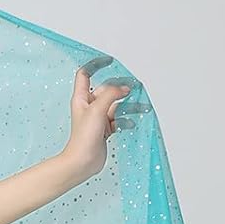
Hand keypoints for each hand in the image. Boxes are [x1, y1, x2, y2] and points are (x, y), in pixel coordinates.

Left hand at [59, 67, 132, 182]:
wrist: (82, 162)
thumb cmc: (83, 138)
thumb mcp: (97, 110)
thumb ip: (111, 94)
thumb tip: (124, 88)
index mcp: (82, 98)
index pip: (85, 74)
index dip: (96, 65)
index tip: (109, 61)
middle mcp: (89, 106)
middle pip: (107, 89)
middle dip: (121, 88)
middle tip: (135, 88)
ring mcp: (97, 118)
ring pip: (116, 105)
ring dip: (128, 105)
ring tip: (142, 107)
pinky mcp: (104, 129)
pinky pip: (118, 119)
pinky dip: (126, 119)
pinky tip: (130, 123)